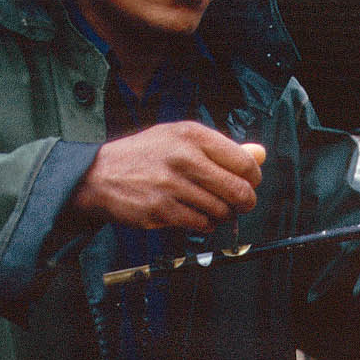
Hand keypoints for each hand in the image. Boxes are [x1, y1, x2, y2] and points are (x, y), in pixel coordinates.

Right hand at [71, 122, 265, 231]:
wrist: (99, 175)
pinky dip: (205, 224)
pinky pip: (202, 224)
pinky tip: (195, 215)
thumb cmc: (146, 157)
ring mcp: (171, 184)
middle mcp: (182, 156)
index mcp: (191, 134)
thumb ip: (222, 149)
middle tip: (239, 204)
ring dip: (222, 215)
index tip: (248, 183)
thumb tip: (260, 153)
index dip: (253, 178)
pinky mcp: (162, 210)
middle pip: (238, 190)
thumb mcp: (181, 140)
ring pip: (221, 211)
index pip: (244, 161)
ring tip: (210, 207)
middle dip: (245, 202)